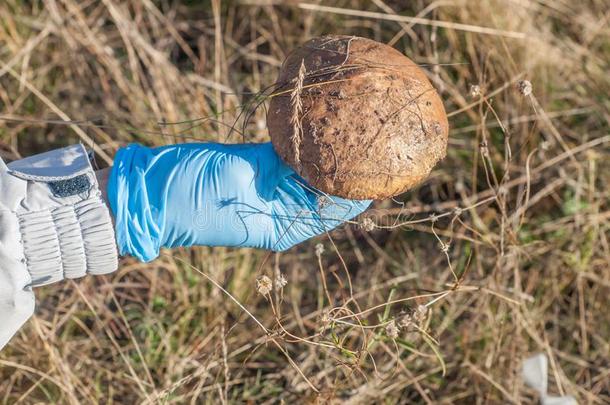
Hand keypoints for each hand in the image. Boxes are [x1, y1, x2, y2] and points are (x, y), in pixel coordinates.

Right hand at [108, 142, 370, 261]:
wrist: (151, 193)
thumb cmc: (192, 196)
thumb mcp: (240, 181)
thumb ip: (280, 170)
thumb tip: (320, 161)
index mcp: (283, 226)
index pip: (333, 210)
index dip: (359, 192)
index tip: (382, 169)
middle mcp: (281, 211)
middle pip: (326, 192)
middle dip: (350, 171)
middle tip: (374, 143)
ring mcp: (268, 191)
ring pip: (310, 174)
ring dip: (330, 157)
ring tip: (355, 133)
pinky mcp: (254, 171)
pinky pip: (288, 160)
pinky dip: (305, 147)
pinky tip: (320, 130)